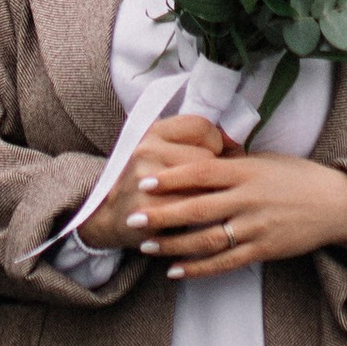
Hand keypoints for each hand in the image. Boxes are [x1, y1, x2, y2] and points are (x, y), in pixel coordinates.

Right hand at [80, 113, 230, 248]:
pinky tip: (190, 219)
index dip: (215, 143)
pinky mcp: (149, 208)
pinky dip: (198, 216)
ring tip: (197, 201)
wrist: (109, 215)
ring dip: (207, 196)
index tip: (211, 157)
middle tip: (203, 186)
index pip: (202, 126)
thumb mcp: (160, 151)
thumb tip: (237, 143)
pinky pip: (192, 209)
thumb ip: (192, 142)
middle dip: (213, 174)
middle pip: (207, 156)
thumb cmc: (147, 182)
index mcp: (153, 130)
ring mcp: (146, 179)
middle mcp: (147, 149)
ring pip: (203, 184)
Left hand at [125, 137, 346, 279]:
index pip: (201, 172)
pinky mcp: (263, 249)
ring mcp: (255, 226)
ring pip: (206, 239)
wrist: (336, 204)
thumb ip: (232, 164)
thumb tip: (196, 162)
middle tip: (133, 217)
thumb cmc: (297, 177)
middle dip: (162, 213)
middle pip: (196, 207)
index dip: (171, 177)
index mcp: (247, 171)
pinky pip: (225, 262)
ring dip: (173, 244)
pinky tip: (176, 271)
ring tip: (147, 246)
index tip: (144, 180)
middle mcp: (248, 198)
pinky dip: (198, 268)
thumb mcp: (265, 161)